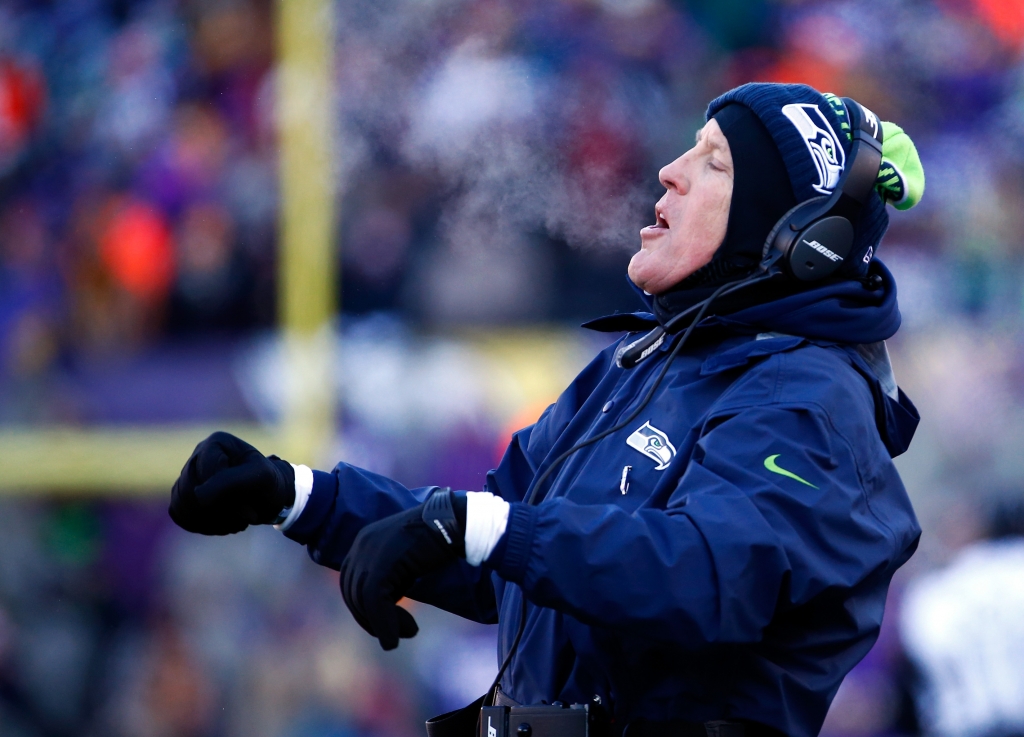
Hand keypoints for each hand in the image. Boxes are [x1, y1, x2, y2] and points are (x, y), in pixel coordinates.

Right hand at [169, 431, 294, 534]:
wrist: (268, 498)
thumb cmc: (267, 484)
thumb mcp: (260, 478)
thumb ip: (231, 481)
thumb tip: (199, 496)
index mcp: (216, 443)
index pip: (207, 474)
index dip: (227, 497)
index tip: (251, 509)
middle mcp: (197, 455)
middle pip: (191, 490)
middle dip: (220, 510)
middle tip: (245, 516)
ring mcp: (187, 475)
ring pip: (183, 504)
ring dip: (212, 520)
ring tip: (236, 520)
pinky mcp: (182, 495)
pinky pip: (179, 514)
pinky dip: (202, 525)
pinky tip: (223, 523)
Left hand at [340, 488, 465, 649]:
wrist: (454, 522)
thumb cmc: (437, 541)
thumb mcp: (405, 560)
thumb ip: (391, 578)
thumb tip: (385, 608)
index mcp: (364, 542)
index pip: (351, 583)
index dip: (364, 609)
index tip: (385, 622)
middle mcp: (361, 545)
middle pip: (353, 594)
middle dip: (372, 620)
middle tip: (398, 634)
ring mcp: (369, 554)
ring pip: (364, 601)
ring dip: (383, 626)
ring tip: (408, 633)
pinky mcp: (382, 565)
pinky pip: (375, 602)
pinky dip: (386, 624)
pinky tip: (400, 636)